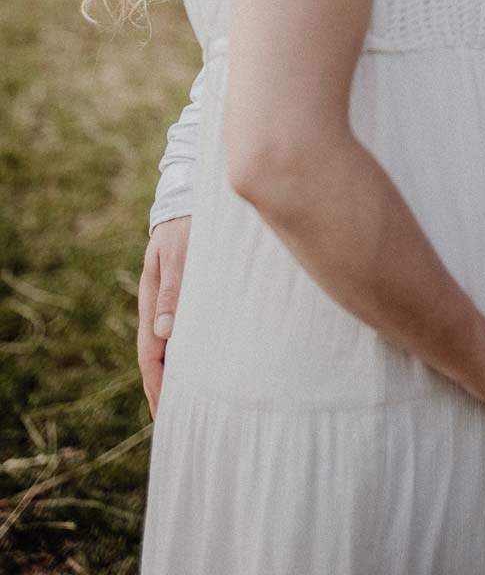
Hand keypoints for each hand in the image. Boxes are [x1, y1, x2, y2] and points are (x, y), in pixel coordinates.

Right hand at [137, 216, 190, 417]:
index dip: (156, 385)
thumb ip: (174, 290)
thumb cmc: (187, 227)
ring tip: (185, 403)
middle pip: (155, 357)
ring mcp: (168, 302)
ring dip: (173, 374)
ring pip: (167, 347)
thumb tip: (165, 332)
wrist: (187, 201)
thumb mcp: (179, 255)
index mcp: (152, 300)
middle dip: (162, 390)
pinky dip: (184, 354)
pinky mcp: (182, 295)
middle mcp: (158, 306)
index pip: (150, 354)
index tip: (165, 413)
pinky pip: (180, 333)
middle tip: (174, 422)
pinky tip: (196, 365)